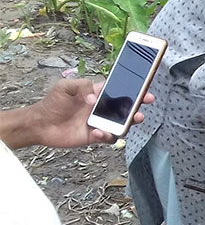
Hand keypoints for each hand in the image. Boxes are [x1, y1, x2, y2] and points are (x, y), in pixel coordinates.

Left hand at [11, 78, 151, 148]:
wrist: (39, 124)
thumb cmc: (51, 103)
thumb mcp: (65, 87)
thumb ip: (83, 87)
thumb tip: (95, 98)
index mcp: (97, 94)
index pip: (119, 90)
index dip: (133, 90)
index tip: (144, 90)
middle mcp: (101, 109)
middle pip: (125, 108)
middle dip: (137, 107)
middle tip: (142, 107)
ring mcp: (99, 123)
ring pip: (121, 124)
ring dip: (129, 123)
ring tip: (133, 120)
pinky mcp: (94, 136)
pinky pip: (108, 137)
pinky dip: (108, 135)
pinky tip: (98, 132)